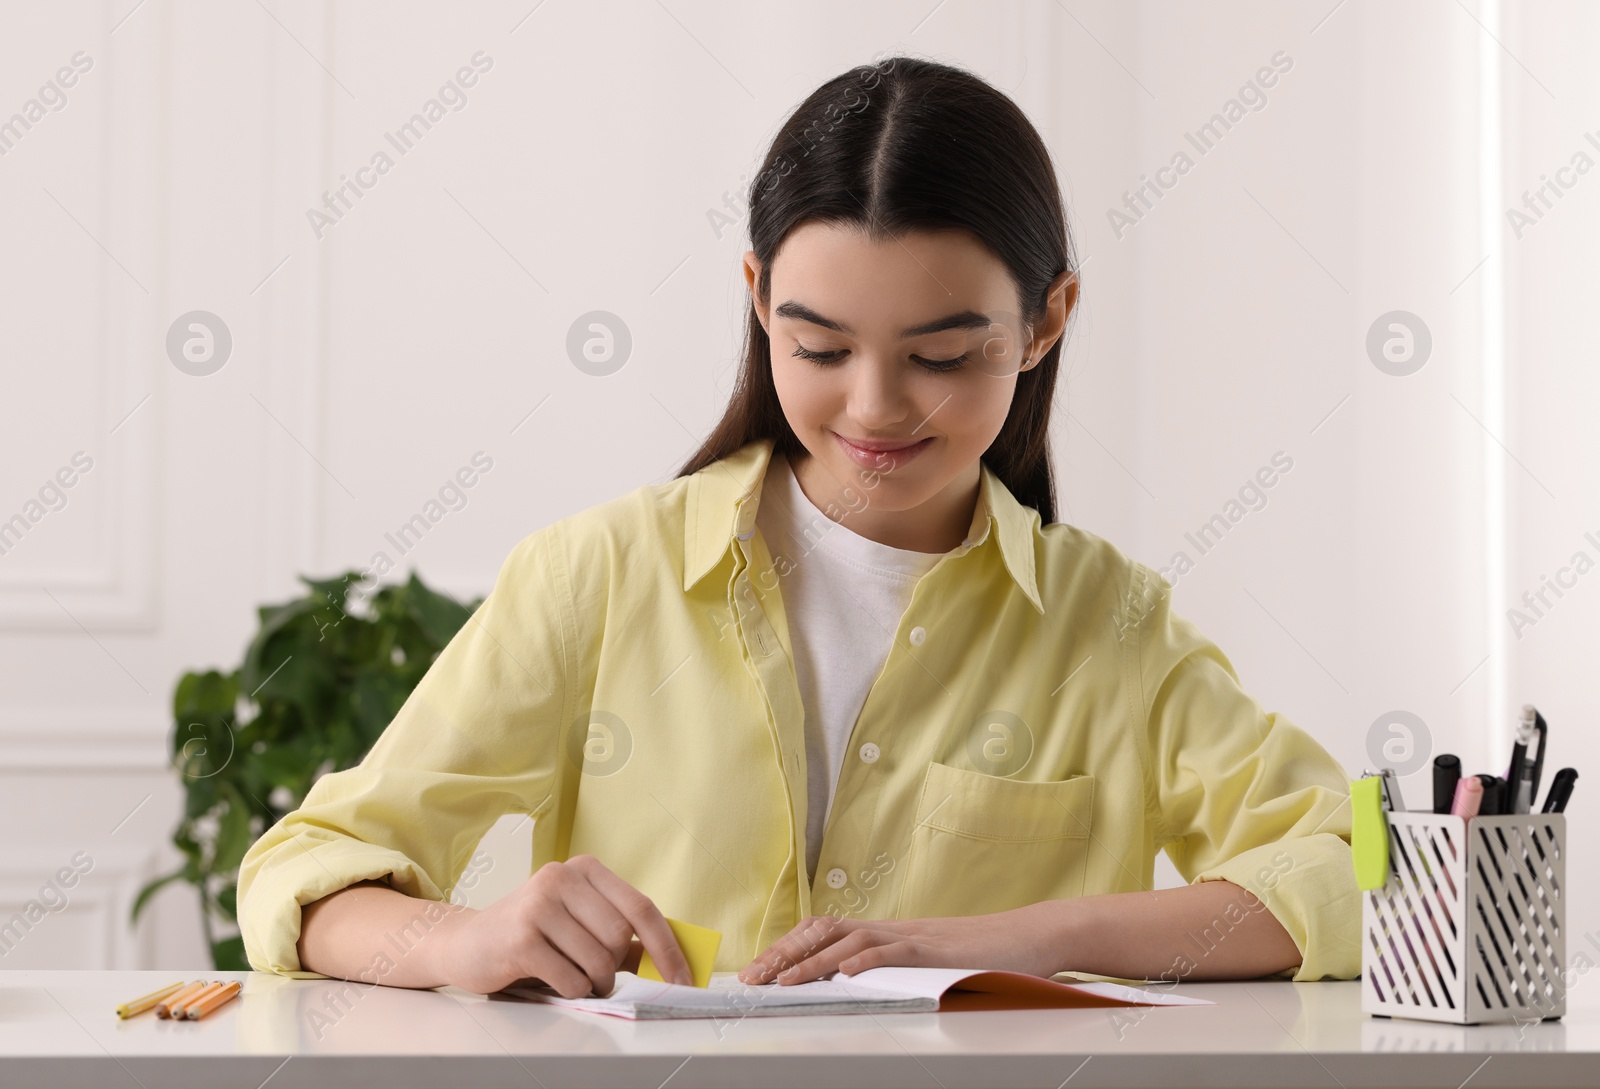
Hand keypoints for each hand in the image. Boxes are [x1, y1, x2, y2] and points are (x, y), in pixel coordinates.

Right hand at [436, 854, 692, 996]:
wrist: (467, 943)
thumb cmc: (532, 935)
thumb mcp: (579, 926)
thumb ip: (623, 939)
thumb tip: (670, 960)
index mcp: (584, 869)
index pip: (642, 908)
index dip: (667, 947)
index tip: (684, 979)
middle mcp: (562, 878)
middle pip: (620, 937)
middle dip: (614, 968)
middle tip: (595, 975)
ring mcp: (539, 905)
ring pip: (598, 961)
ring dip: (593, 983)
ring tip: (572, 976)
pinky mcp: (521, 937)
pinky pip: (571, 979)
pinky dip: (571, 990)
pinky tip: (551, 979)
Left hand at [737, 901, 1070, 984]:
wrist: (1026, 936)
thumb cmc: (978, 954)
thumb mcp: (924, 962)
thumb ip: (891, 970)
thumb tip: (853, 986)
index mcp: (884, 932)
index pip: (823, 932)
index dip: (788, 948)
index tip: (759, 969)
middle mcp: (890, 928)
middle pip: (823, 931)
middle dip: (784, 954)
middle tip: (753, 978)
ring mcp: (910, 937)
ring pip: (848, 942)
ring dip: (811, 962)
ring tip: (784, 982)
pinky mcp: (932, 950)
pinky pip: (891, 952)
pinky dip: (863, 962)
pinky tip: (843, 974)